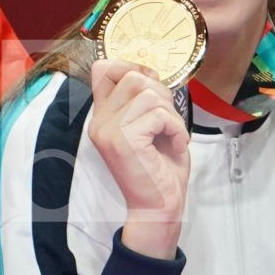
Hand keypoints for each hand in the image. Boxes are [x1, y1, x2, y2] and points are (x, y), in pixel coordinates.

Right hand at [88, 60, 190, 259]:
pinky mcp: (123, 141)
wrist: (158, 207)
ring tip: (171, 135)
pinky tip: (174, 145)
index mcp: (102, 116)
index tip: (154, 88)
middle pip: (132, 76)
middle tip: (168, 121)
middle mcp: (99, 121)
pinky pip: (158, 114)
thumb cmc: (159, 168)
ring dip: (170, 113)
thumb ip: (143, 100)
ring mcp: (108, 131)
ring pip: (147, 93)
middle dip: (161, 94)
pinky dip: (175, 128)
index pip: (102, 68)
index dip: (132, 67)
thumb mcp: (150, 126)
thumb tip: (151, 73)